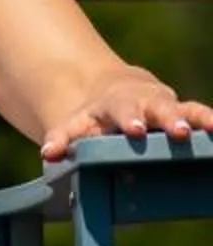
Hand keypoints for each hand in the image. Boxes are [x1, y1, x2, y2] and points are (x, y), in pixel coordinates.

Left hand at [40, 66, 212, 161]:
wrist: (111, 91)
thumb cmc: (92, 116)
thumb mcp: (73, 124)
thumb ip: (61, 138)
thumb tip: (49, 153)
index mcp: (115, 104)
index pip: (121, 110)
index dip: (130, 119)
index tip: (136, 129)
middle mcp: (144, 101)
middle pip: (157, 107)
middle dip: (168, 118)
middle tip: (177, 131)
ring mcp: (167, 106)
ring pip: (185, 109)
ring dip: (199, 120)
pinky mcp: (184, 113)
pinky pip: (200, 116)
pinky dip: (211, 122)